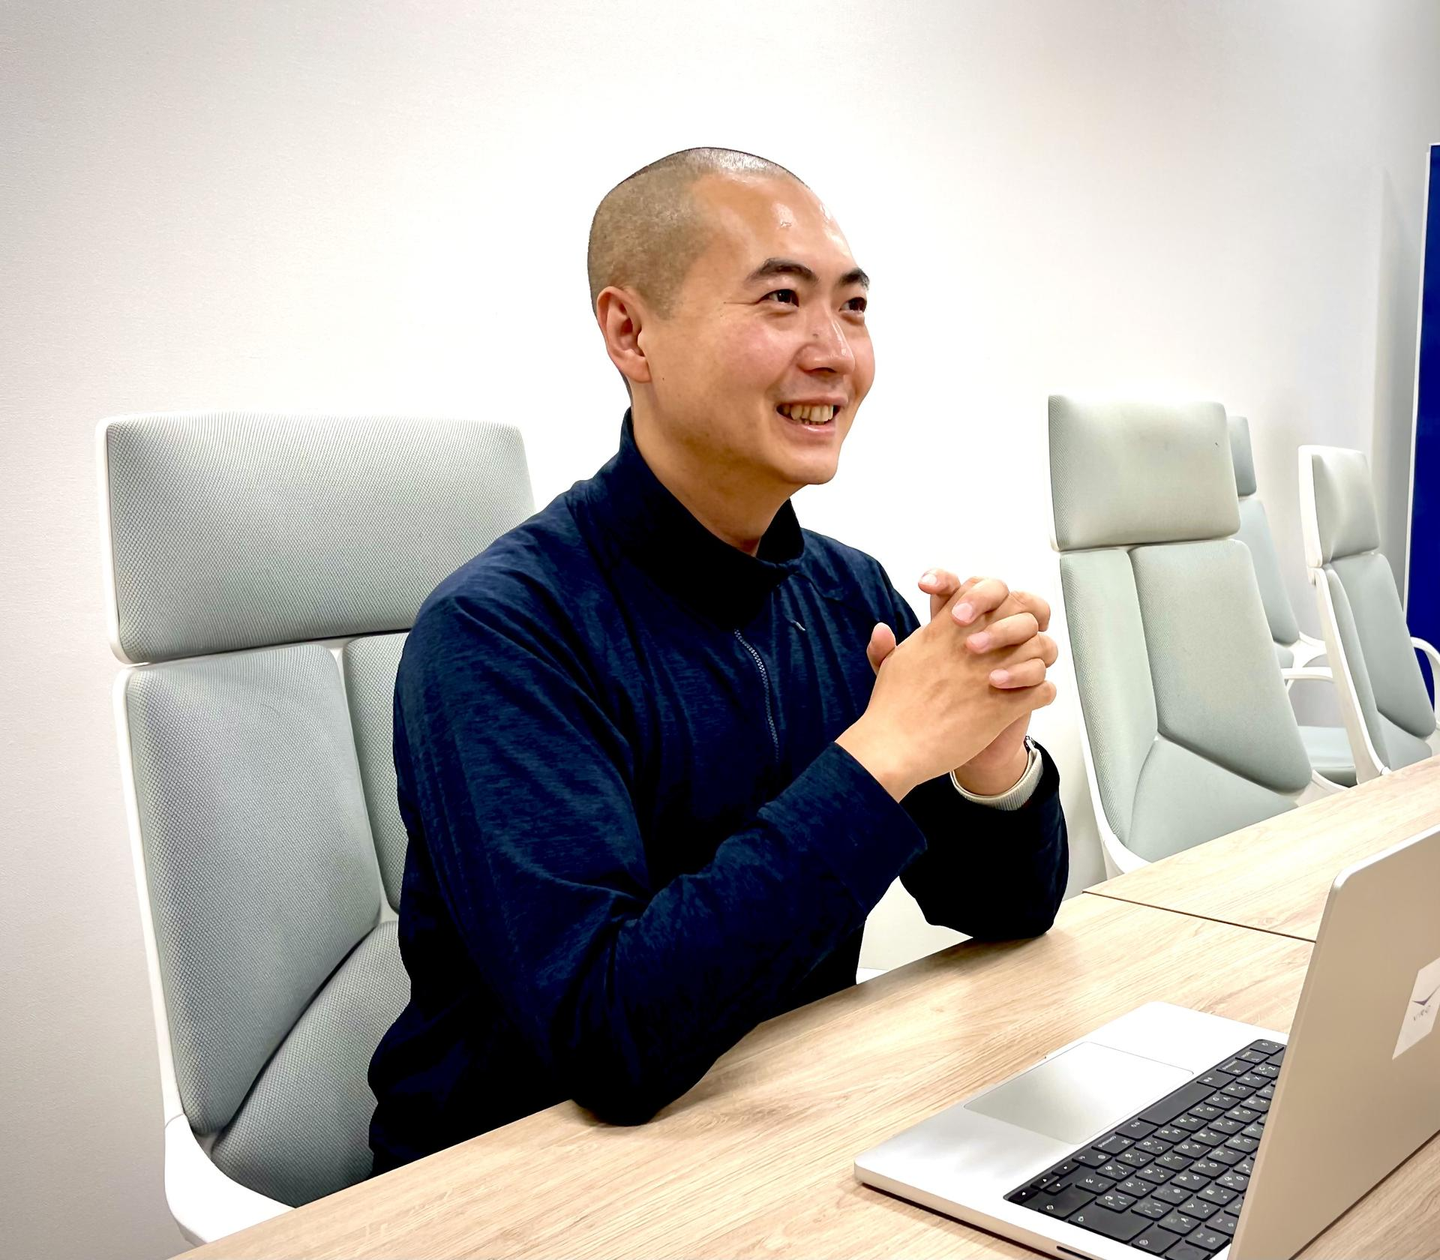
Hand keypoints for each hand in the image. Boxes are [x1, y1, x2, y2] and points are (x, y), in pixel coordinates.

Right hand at [840, 579, 1056, 799]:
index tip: (988, 618)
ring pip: (1040, 647)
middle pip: (1018, 610)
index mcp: (945, 630)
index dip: (992, 600)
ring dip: (1036, 659)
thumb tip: (882, 629)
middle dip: (1023, 622)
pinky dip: (1040, 693)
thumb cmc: (891, 709)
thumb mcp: (889, 666)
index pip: (980, 591)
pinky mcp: (1003, 707)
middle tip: (1017, 642)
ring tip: (1025, 672)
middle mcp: (972, 646)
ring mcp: (991, 675)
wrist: (896, 746)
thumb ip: (887, 645)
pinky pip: (1043, 690)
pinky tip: (1027, 698)